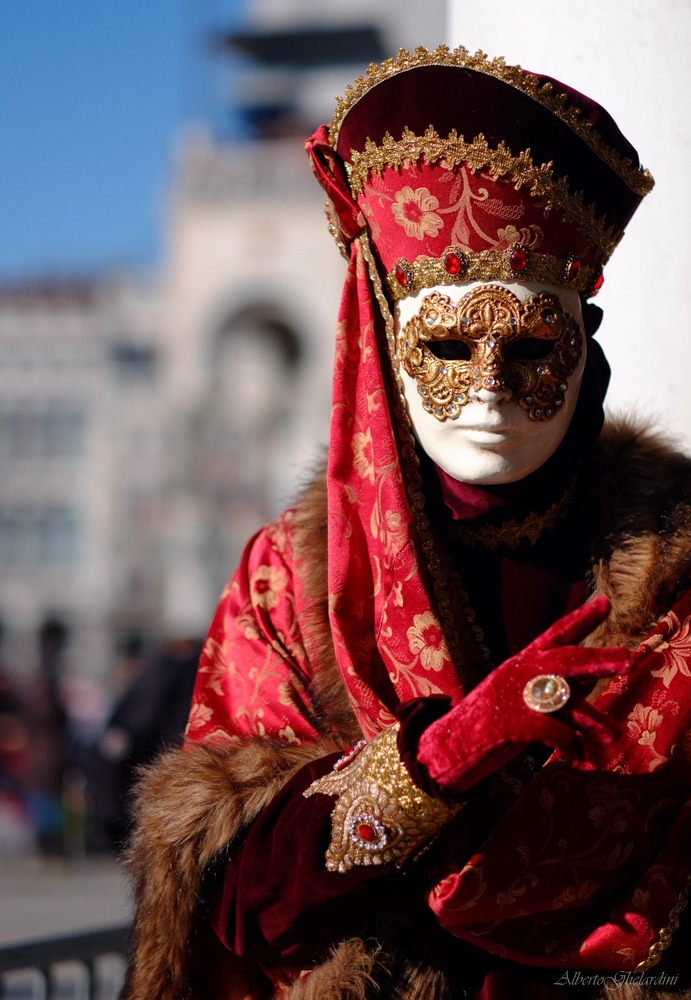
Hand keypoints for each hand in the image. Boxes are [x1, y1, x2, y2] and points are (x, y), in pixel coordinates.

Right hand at [416, 596, 636, 792]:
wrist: (443, 750)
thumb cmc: (488, 728)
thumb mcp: (523, 704)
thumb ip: (553, 696)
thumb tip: (588, 690)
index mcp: (520, 664)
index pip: (554, 635)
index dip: (580, 619)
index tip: (604, 603)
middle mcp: (518, 673)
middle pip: (567, 659)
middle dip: (600, 659)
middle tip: (630, 659)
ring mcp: (511, 695)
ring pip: (564, 700)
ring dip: (593, 721)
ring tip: (612, 737)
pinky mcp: (506, 721)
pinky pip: (551, 730)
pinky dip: (570, 744)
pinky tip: (579, 756)